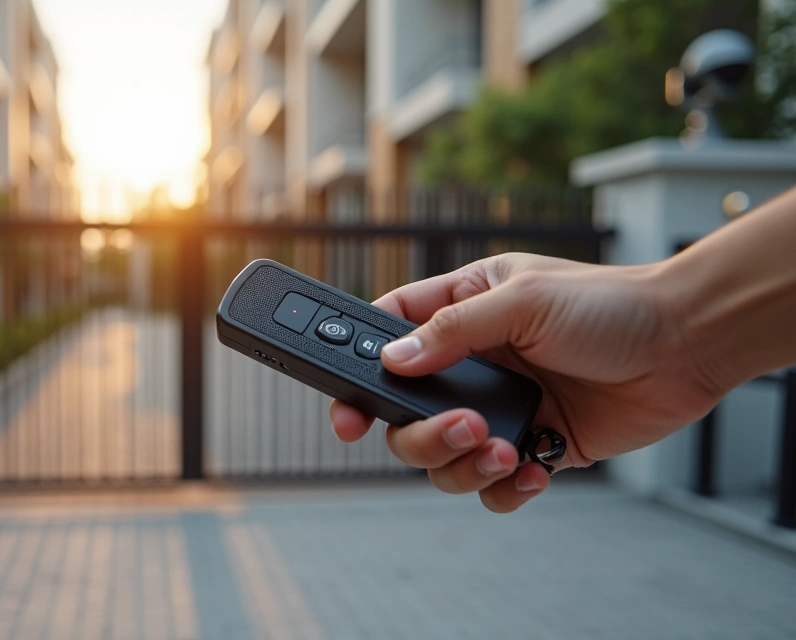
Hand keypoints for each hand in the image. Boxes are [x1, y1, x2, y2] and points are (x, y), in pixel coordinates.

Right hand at [331, 253, 718, 512]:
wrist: (686, 344)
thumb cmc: (610, 304)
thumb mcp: (523, 300)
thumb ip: (452, 331)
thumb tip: (393, 362)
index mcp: (460, 310)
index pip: (386, 338)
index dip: (357, 372)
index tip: (348, 412)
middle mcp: (473, 364)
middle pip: (406, 415)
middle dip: (423, 434)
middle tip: (465, 427)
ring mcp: (501, 408)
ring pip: (443, 457)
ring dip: (463, 465)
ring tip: (506, 450)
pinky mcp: (535, 445)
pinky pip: (495, 484)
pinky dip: (505, 487)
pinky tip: (533, 468)